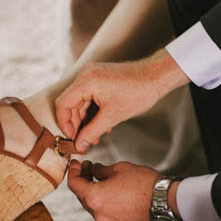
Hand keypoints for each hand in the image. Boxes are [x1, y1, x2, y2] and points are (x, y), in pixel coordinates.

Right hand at [55, 49, 189, 151]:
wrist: (157, 76)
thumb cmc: (139, 92)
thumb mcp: (113, 116)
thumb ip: (92, 132)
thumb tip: (79, 145)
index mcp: (86, 81)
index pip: (63, 104)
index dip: (65, 124)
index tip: (72, 138)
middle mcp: (86, 75)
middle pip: (71, 103)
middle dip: (77, 124)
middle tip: (84, 141)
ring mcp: (93, 75)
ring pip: (81, 102)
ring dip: (87, 120)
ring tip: (95, 137)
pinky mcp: (101, 77)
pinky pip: (90, 97)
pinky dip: (94, 111)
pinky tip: (103, 125)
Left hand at [68, 160, 158, 220]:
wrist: (165, 202)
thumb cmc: (144, 184)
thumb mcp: (120, 169)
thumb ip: (101, 170)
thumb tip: (94, 170)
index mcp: (94, 197)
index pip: (74, 184)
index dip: (73, 171)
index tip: (76, 164)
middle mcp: (98, 213)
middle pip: (83, 196)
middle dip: (84, 181)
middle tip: (89, 168)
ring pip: (95, 205)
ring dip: (96, 192)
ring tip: (104, 179)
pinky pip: (108, 212)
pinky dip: (107, 202)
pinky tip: (116, 192)